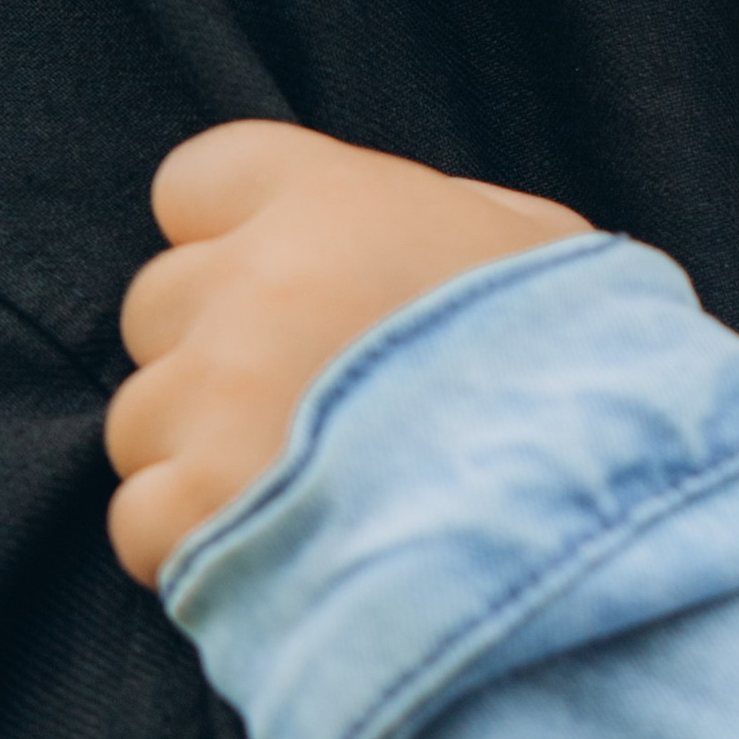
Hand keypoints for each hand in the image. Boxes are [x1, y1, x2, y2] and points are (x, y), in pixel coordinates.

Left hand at [105, 120, 589, 585]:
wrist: (596, 527)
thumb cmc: (592, 379)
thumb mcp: (554, 255)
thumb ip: (456, 219)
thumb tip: (413, 228)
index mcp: (333, 201)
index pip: (196, 183)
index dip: (234, 239)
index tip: (292, 293)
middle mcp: (256, 284)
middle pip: (158, 305)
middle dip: (216, 357)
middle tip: (314, 415)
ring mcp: (217, 400)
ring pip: (143, 419)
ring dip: (205, 457)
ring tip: (314, 498)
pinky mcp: (200, 514)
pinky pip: (142, 519)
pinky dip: (197, 546)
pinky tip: (286, 556)